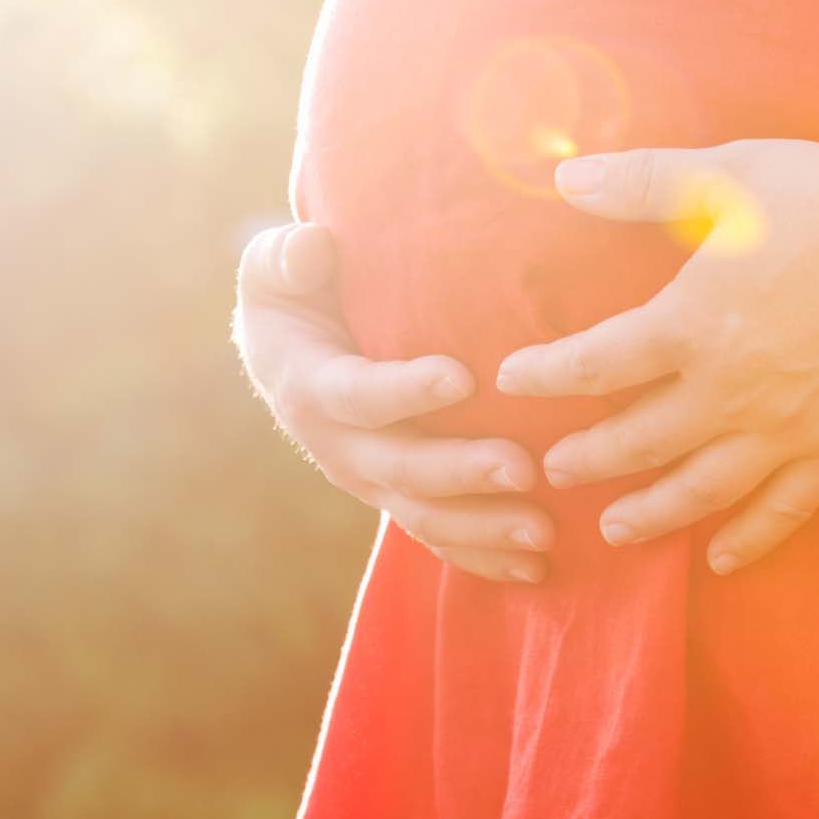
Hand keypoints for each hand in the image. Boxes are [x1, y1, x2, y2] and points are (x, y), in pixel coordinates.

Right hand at [234, 220, 555, 583]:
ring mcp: (370, 480)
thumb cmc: (293, 296)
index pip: (358, 394)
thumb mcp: (274, 269)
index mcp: (310, 386)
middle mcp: (338, 446)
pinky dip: (484, 558)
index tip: (462, 377)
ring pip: (425, 515)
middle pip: (401, 468)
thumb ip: (286, 258)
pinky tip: (536, 570)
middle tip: (524, 468)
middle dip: (463, 473)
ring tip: (544, 533)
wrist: (286, 356)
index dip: (405, 389)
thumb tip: (314, 248)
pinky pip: (439, 538)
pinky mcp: (398, 499)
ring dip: (484, 528)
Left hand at [494, 140, 818, 576]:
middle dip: (587, 457)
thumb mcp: (733, 173)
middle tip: (551, 470)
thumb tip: (562, 176)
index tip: (512, 381)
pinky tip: (721, 559)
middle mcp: (732, 391)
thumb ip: (642, 181)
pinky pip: (783, 511)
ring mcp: (788, 430)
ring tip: (613, 529)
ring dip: (649, 512)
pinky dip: (748, 541)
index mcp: (695, 323)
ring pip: (701, 490)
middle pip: (638, 440)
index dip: (546, 375)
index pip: (595, 363)